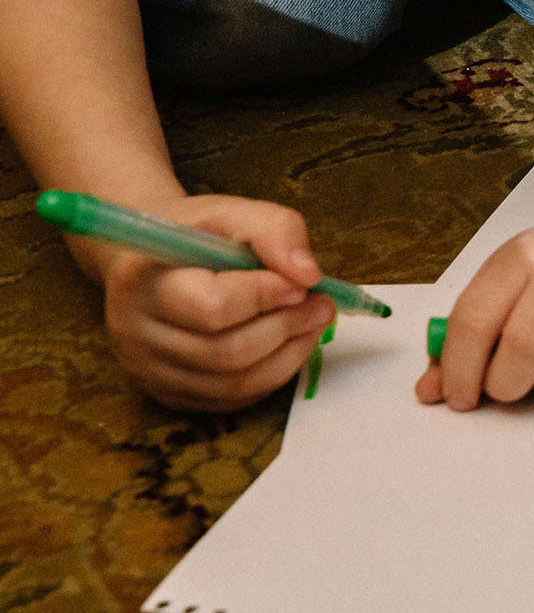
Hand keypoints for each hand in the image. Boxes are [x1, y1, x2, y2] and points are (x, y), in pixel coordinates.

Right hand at [95, 194, 336, 411]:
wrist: (152, 261)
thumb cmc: (197, 235)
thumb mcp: (233, 212)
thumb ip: (275, 230)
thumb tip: (308, 276)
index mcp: (141, 280)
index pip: (212, 307)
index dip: (267, 297)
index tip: (301, 283)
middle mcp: (133, 332)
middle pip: (227, 353)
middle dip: (287, 328)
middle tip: (321, 305)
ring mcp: (148, 370)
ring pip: (235, 383)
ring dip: (289, 354)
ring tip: (311, 322)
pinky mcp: (168, 394)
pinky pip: (232, 400)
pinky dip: (273, 375)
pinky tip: (286, 344)